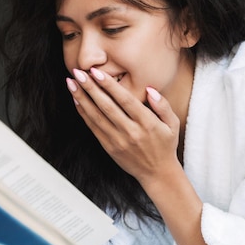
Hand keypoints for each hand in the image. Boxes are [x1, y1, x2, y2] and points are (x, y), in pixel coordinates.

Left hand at [66, 68, 179, 182]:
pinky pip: (93, 128)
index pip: (125, 100)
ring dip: (82, 99)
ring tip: (71, 83)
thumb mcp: (173, 124)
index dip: (109, 85)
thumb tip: (150, 89)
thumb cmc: (165, 145)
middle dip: (90, 88)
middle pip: (106, 106)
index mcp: (147, 123)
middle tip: (78, 72)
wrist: (157, 173)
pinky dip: (84, 113)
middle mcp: (131, 131)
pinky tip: (77, 101)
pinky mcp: (109, 147)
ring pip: (96, 116)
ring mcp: (118, 141)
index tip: (96, 72)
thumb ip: (163, 105)